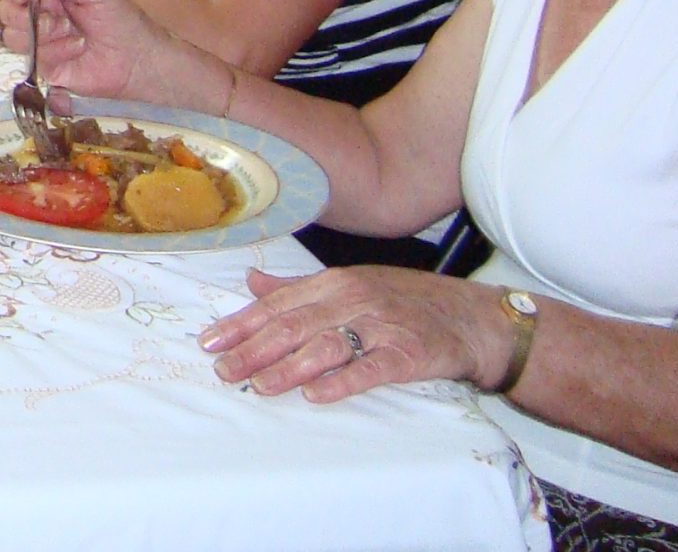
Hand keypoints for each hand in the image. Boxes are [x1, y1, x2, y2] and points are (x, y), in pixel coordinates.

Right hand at [0, 0, 218, 107]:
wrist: (141, 60)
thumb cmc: (121, 19)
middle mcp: (41, 17)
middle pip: (5, 9)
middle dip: (19, 10)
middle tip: (48, 13)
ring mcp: (42, 44)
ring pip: (11, 35)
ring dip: (34, 31)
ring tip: (65, 33)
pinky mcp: (46, 70)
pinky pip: (27, 60)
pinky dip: (44, 53)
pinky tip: (70, 52)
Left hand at [200, 267, 512, 403]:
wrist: (468, 317)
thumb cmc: (402, 299)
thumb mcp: (347, 284)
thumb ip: (297, 287)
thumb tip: (250, 283)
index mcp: (332, 283)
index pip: (276, 305)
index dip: (240, 324)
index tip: (209, 343)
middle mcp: (351, 300)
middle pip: (293, 326)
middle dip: (253, 350)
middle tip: (224, 371)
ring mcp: (379, 326)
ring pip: (325, 346)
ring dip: (288, 367)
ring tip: (259, 386)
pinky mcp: (407, 354)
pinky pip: (369, 368)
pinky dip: (341, 381)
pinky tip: (315, 395)